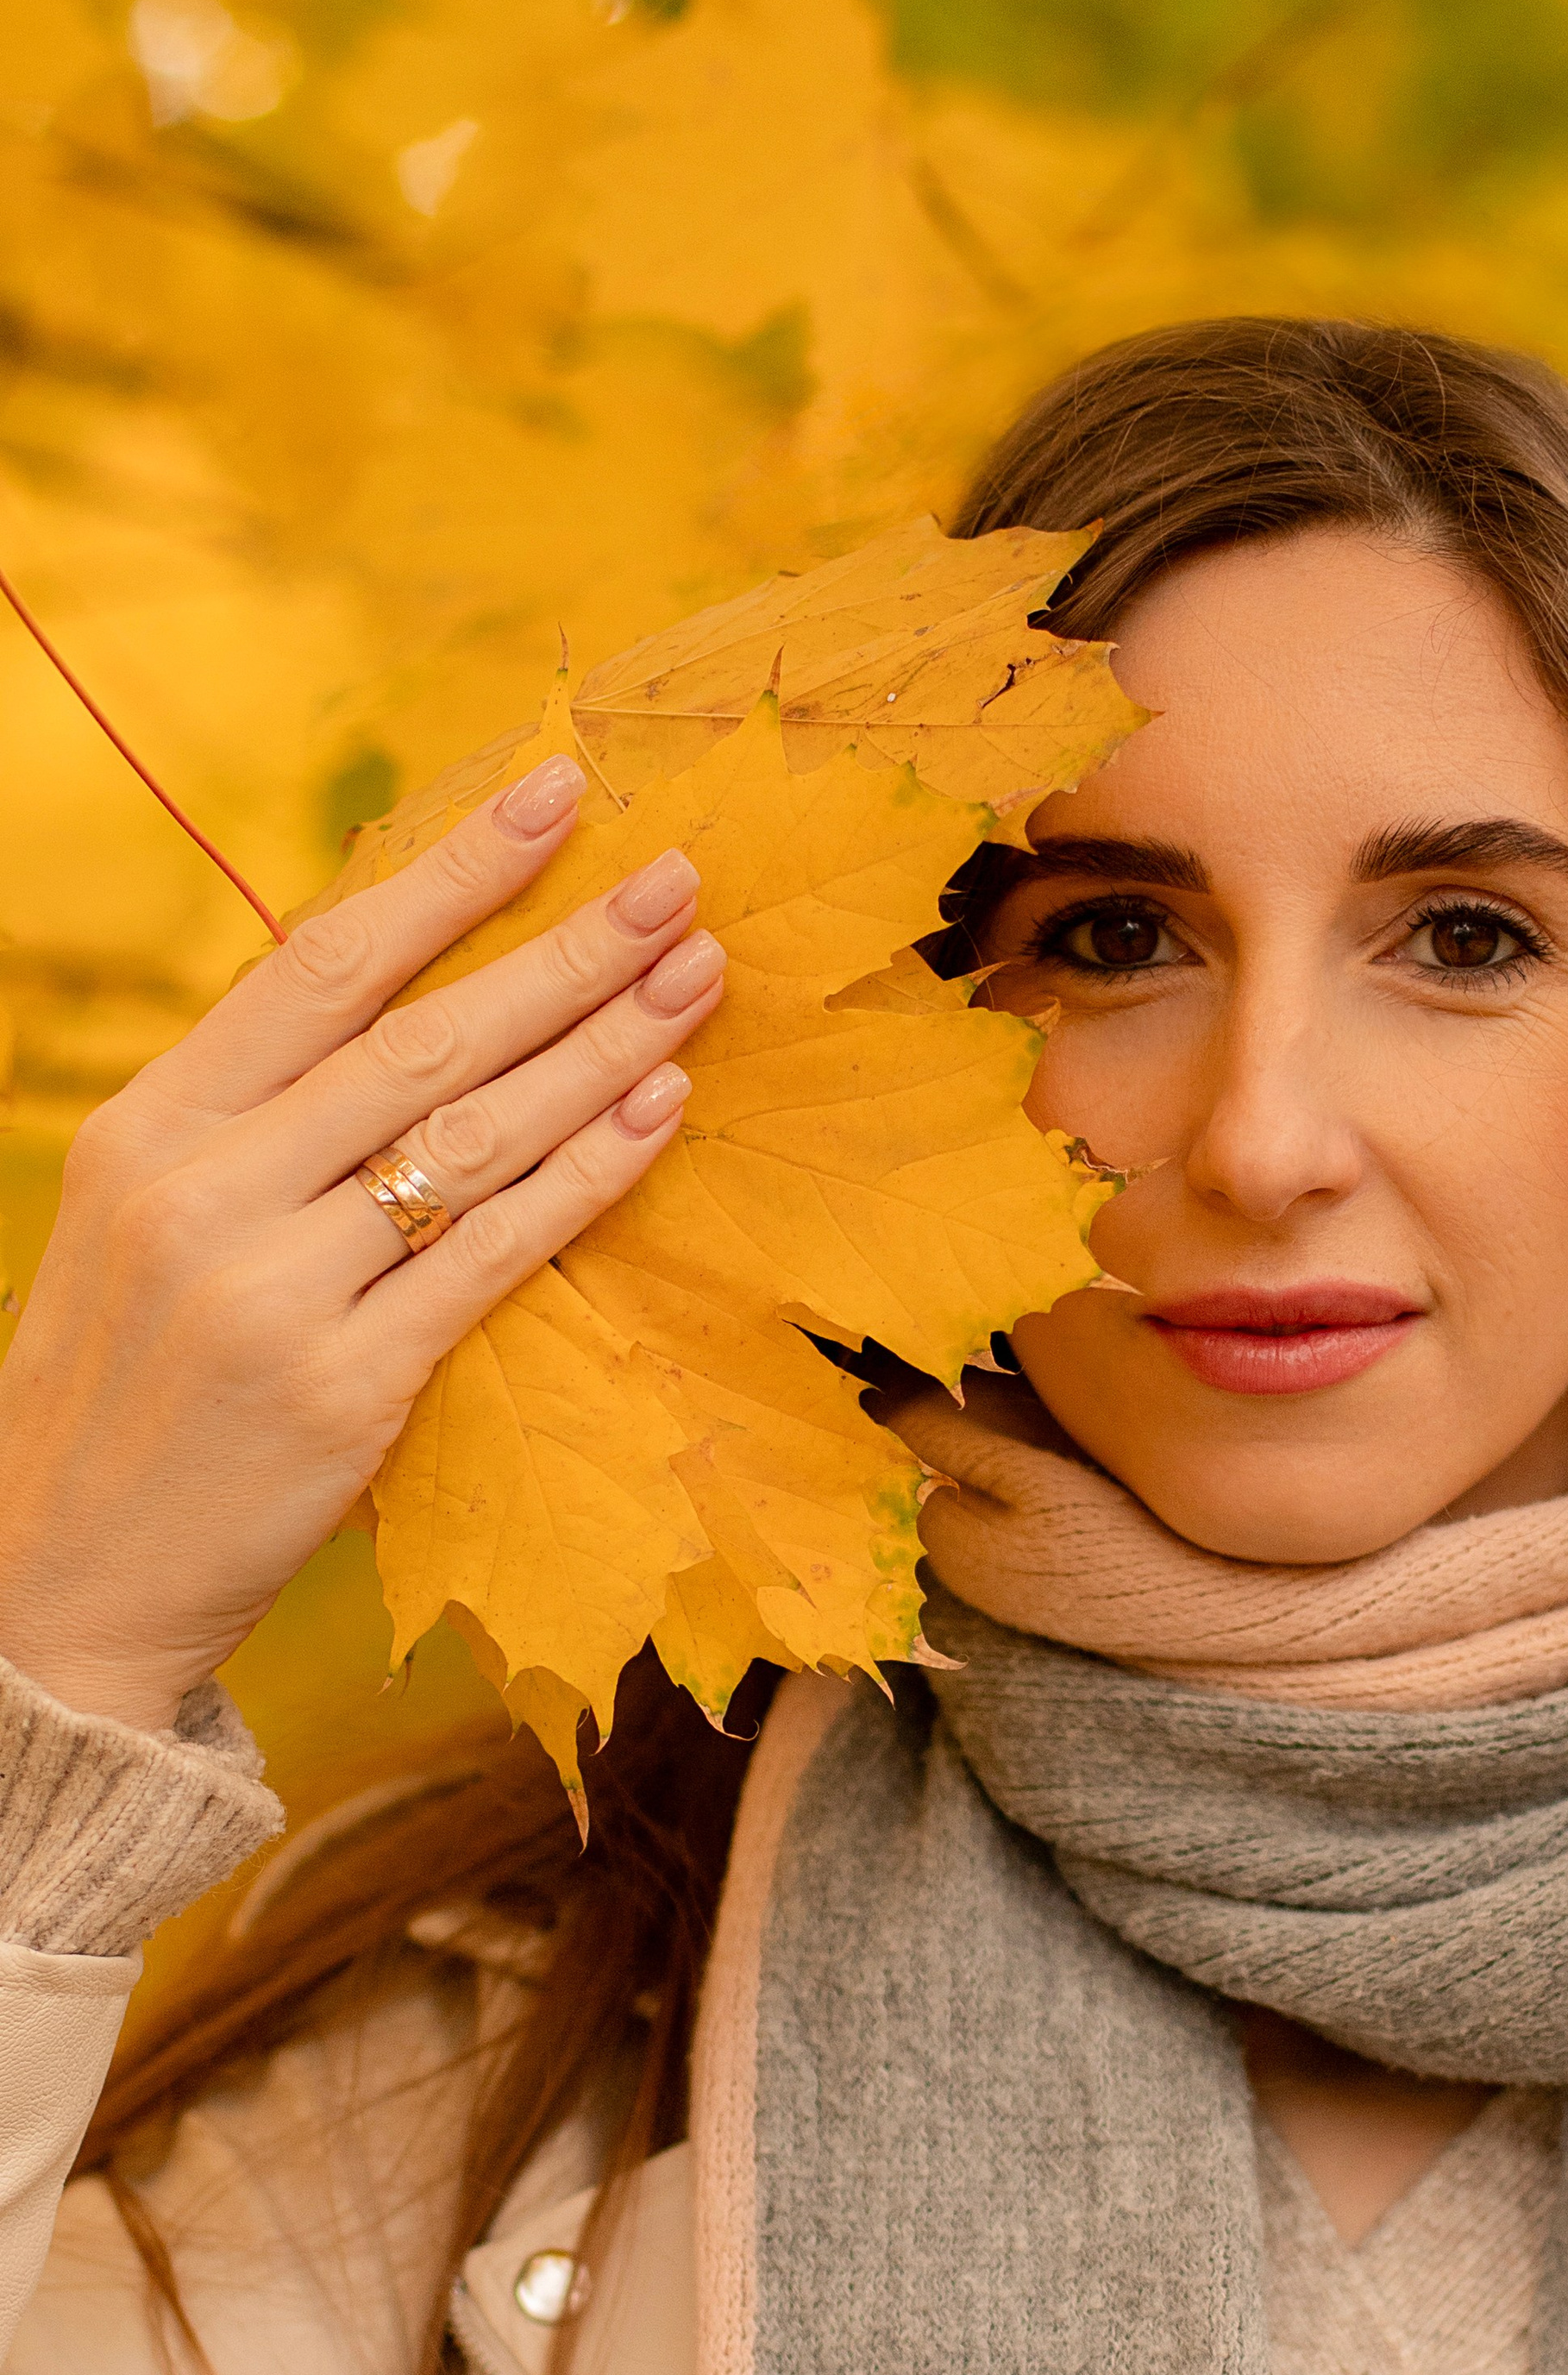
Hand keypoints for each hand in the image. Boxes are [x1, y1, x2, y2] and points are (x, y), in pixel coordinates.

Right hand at [0, 755, 725, 1733]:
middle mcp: (205, 1190)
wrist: (56, 1583)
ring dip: (602, 1046)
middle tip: (677, 880)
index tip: (555, 791)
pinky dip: (587, 1175)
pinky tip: (660, 1111)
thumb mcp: (148, 1214)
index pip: (323, 961)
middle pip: (420, 1033)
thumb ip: (260, 1111)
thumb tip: (413, 990)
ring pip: (474, 1133)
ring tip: (697, 979)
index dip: (451, 868)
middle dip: (564, 946)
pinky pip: (495, 1254)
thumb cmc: (126, 1382)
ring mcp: (274, 1290)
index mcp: (151, 1125)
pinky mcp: (345, 1388)